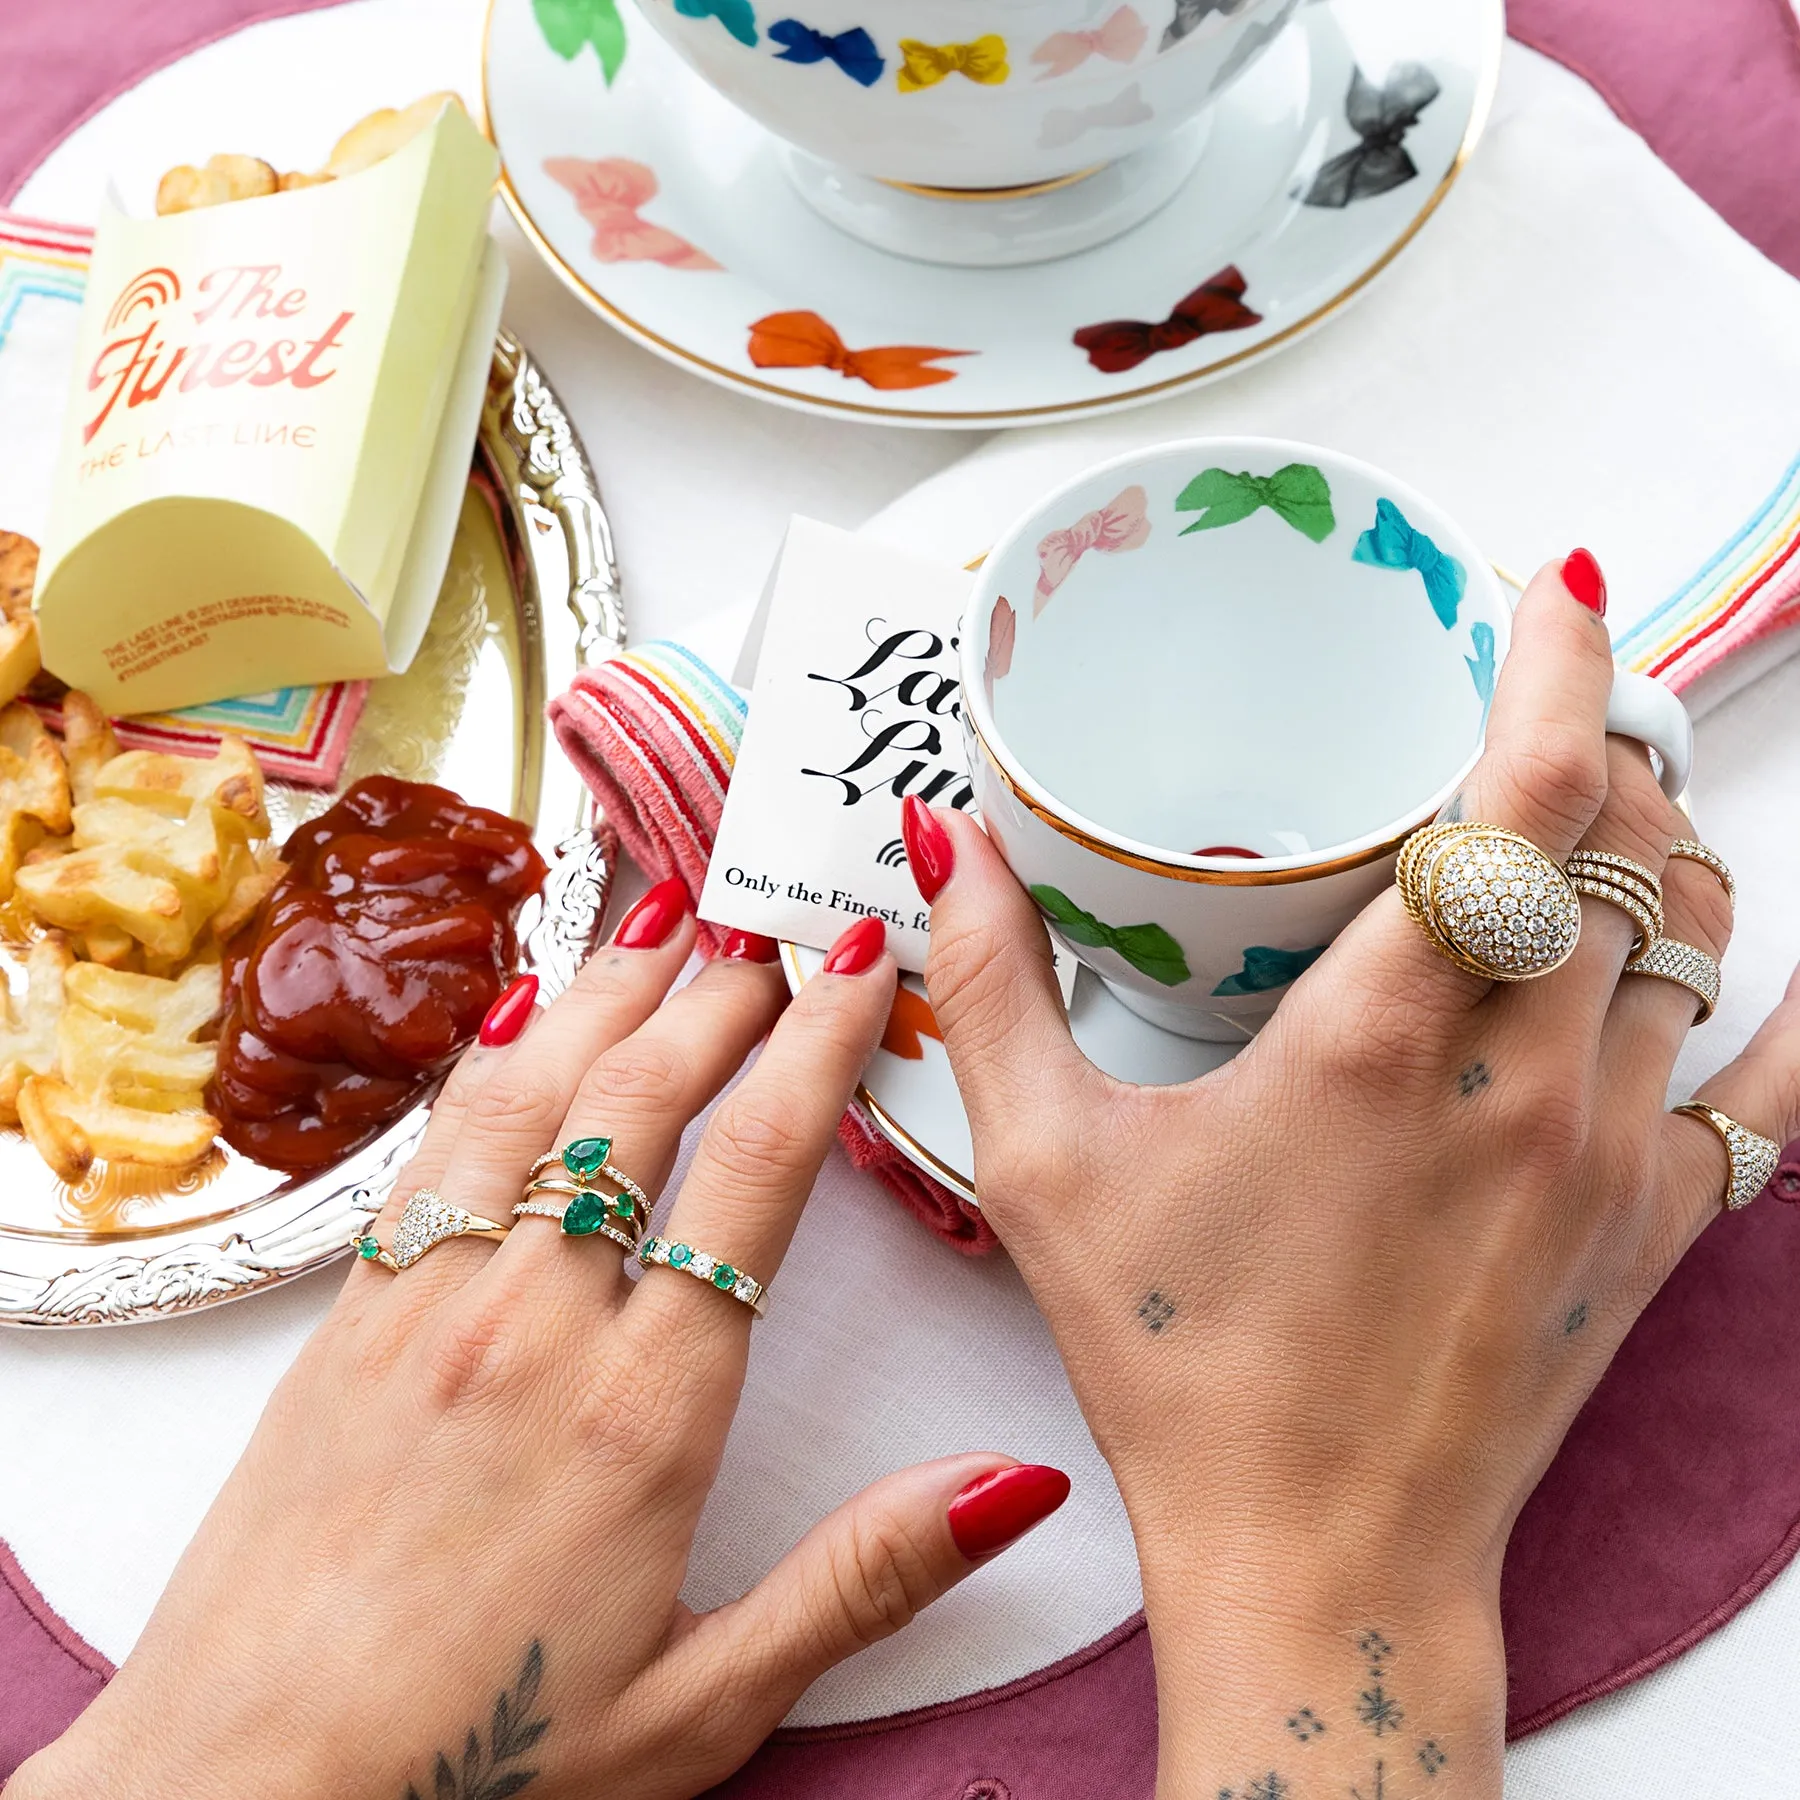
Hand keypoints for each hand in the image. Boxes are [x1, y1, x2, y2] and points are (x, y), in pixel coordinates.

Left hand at [11, 899, 1067, 1799]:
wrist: (247, 1795)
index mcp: (645, 1410)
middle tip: (776, 923)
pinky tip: (524, 1012)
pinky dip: (492, 1059)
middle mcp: (534, 1326)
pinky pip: (433, 1148)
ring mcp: (428, 1307)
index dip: (818, 1047)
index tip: (859, 966)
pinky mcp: (349, 1320)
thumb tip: (1013, 1484)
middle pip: (646, 1099)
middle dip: (725, 993)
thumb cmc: (478, 1768)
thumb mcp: (709, 1704)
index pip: (756, 1171)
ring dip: (610, 992)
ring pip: (536, 1095)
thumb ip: (867, 1578)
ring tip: (667, 916)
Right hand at [908, 558, 1799, 1797]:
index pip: (1527, 794)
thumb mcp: (1047, 1167)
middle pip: (1633, 839)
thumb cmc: (1181, 1366)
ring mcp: (1613, 1157)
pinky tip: (1734, 962)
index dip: (1558, 663)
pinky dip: (1765, 999)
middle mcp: (1526, 1077)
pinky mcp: (1656, 1232)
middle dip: (1603, 739)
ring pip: (1699, 936)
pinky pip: (1770, 1083)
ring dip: (1660, 847)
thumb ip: (996, 986)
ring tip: (1589, 813)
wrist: (1318, 1555)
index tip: (1546, 590)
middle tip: (1537, 705)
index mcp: (1380, 1036)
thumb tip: (942, 845)